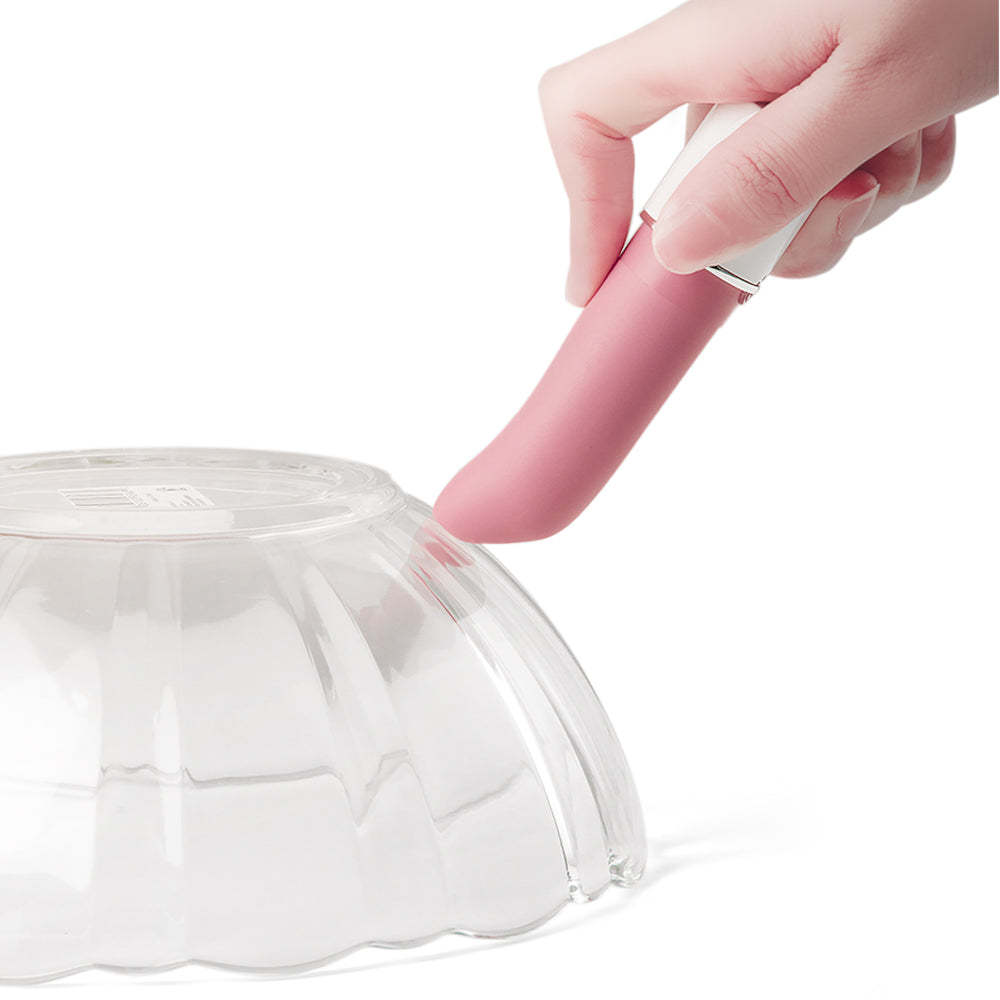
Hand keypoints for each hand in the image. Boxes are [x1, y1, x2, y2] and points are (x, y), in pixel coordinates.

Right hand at [539, 0, 998, 303]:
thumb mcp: (880, 82)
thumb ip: (772, 170)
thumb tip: (677, 247)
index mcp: (716, 46)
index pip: (587, 116)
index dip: (581, 207)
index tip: (604, 286)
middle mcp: (735, 69)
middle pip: (698, 195)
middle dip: (774, 230)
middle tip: (850, 196)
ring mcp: (783, 86)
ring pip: (774, 202)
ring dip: (850, 203)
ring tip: (910, 137)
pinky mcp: (829, 98)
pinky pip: (834, 179)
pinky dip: (885, 176)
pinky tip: (925, 125)